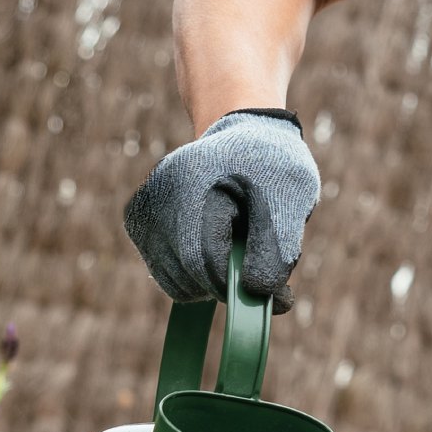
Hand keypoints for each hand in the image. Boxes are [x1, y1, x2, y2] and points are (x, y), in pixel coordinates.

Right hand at [121, 109, 319, 310]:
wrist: (244, 137)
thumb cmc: (274, 168)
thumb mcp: (292, 199)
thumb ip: (277, 249)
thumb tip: (258, 294)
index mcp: (192, 178)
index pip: (202, 258)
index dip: (238, 285)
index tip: (271, 293)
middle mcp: (157, 193)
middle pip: (187, 273)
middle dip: (228, 283)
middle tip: (259, 270)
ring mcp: (144, 208)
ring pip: (175, 281)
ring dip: (211, 281)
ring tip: (237, 249)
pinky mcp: (139, 222)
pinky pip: (166, 274)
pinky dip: (195, 275)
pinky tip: (215, 246)